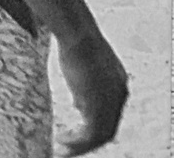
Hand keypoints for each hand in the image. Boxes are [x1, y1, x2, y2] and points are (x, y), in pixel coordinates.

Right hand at [55, 32, 127, 155]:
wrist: (78, 34)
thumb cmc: (76, 42)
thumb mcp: (83, 65)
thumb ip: (85, 86)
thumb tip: (78, 105)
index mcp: (119, 83)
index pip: (111, 112)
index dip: (94, 123)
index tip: (78, 129)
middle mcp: (120, 96)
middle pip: (109, 128)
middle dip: (89, 139)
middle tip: (70, 145)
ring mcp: (111, 103)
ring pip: (100, 136)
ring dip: (81, 145)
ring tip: (64, 147)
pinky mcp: (99, 107)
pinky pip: (90, 136)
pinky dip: (77, 142)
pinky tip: (62, 140)